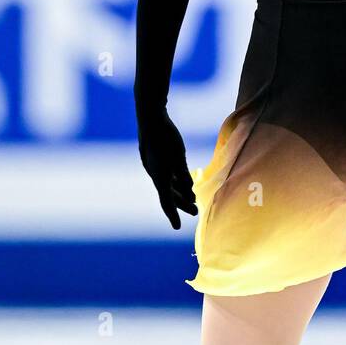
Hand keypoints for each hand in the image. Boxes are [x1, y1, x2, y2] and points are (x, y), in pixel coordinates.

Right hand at [137, 109, 197, 229]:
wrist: (150, 116)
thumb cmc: (166, 135)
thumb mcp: (178, 155)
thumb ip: (182, 174)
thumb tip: (188, 191)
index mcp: (159, 175)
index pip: (166, 201)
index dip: (172, 215)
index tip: (177, 228)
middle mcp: (155, 173)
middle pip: (168, 194)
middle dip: (181, 204)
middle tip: (195, 212)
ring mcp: (154, 165)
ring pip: (168, 184)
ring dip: (180, 192)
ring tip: (192, 199)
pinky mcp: (156, 157)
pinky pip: (167, 174)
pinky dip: (176, 181)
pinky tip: (184, 182)